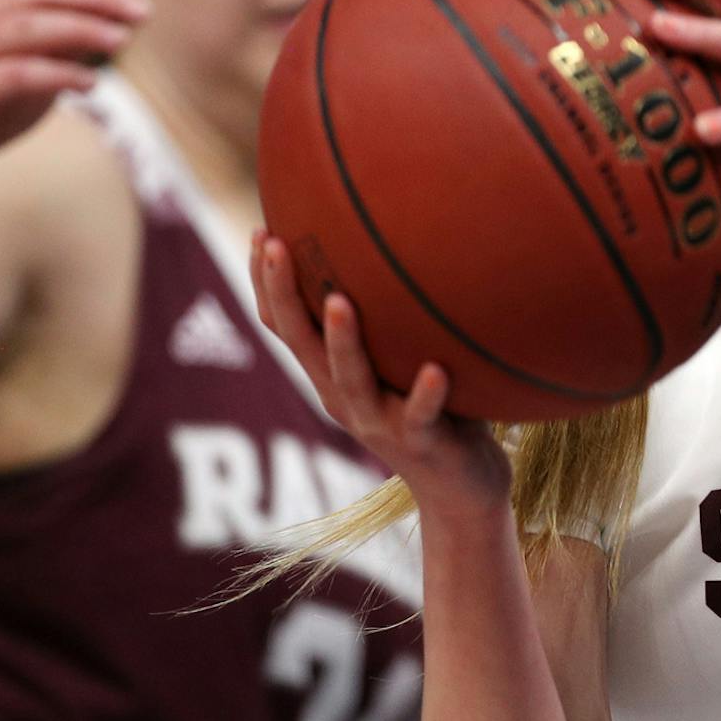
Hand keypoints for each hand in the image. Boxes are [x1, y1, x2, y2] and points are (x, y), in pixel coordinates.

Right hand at [0, 0, 150, 194]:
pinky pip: (16, 75)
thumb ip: (74, 27)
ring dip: (81, 30)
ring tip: (123, 41)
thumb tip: (125, 2)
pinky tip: (91, 84)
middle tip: (143, 11)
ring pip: (29, 27)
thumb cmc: (0, 97)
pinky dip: (57, 75)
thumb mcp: (43, 56)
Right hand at [252, 235, 511, 517]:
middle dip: (283, 293)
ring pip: (351, 379)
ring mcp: (381, 421)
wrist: (460, 490)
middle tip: (273, 245)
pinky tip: (436, 370)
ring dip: (343, 341)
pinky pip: (422, 415)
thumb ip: (390, 317)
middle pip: (301, 343)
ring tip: (341, 301)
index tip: (260, 230)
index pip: (285, 325)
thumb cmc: (433, 411)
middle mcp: (344, 398)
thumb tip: (396, 241)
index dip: (265, 283)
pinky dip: (426, 394)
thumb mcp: (398, 361)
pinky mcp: (422, 442)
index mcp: (332, 376)